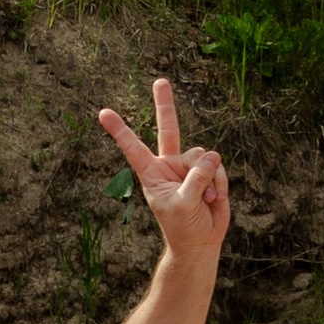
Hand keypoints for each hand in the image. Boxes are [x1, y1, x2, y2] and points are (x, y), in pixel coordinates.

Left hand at [98, 80, 229, 280]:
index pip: (133, 148)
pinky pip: (218, 166)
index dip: (120, 130)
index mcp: (152, 173)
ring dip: (208, 178)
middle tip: (160, 81)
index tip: (103, 112)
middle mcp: (170, 164)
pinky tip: (214, 199)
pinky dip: (220, 183)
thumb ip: (194, 178)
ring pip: (203, 154)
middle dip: (165, 104)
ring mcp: (189, 166)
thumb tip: (212, 155)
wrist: (201, 242)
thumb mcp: (182, 205)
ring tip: (205, 199)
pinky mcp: (209, 172)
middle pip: (169, 128)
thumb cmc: (182, 227)